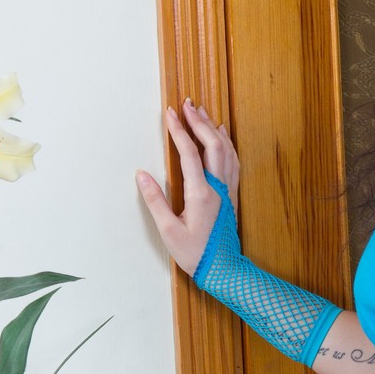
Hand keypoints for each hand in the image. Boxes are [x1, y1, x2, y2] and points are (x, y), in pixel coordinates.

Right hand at [136, 99, 239, 276]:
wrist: (224, 269)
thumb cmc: (195, 253)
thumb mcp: (168, 230)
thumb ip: (155, 200)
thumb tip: (142, 175)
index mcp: (201, 194)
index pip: (190, 154)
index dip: (179, 130)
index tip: (170, 112)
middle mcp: (218, 187)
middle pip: (213, 145)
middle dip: (199, 121)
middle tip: (187, 103)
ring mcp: (228, 190)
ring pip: (225, 150)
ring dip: (213, 129)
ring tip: (201, 112)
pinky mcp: (231, 194)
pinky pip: (232, 161)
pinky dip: (226, 143)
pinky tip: (221, 135)